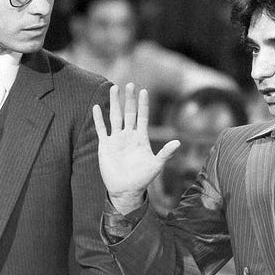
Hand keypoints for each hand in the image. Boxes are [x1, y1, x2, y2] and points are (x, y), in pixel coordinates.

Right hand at [93, 83, 179, 213]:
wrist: (125, 190)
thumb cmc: (143, 178)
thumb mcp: (156, 165)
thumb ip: (165, 153)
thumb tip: (178, 142)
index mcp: (141, 137)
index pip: (142, 116)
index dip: (143, 104)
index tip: (144, 91)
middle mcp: (129, 135)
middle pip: (129, 113)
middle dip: (129, 99)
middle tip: (130, 84)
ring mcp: (116, 139)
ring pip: (115, 117)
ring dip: (114, 103)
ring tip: (114, 88)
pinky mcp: (105, 146)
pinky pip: (101, 129)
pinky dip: (98, 119)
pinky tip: (96, 107)